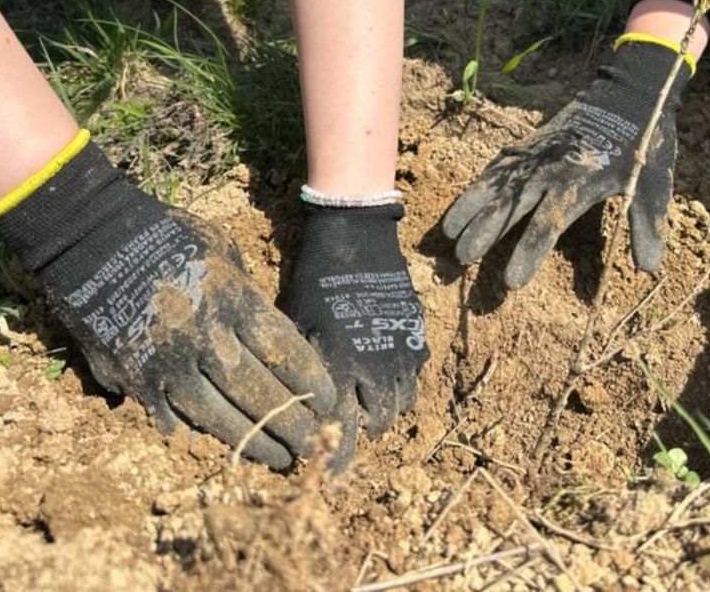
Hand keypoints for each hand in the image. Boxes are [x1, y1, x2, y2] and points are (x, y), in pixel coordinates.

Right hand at [0, 142, 336, 469]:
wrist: (90, 236)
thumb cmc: (164, 234)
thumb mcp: (221, 249)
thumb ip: (246, 294)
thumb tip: (264, 337)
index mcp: (232, 299)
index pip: (284, 351)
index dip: (311, 382)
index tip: (329, 403)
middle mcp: (205, 335)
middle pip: (259, 392)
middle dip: (292, 423)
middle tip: (314, 444)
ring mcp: (166, 360)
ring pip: (218, 415)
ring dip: (252, 440)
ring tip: (278, 457)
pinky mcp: (132, 375)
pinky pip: (169, 414)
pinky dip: (192, 430)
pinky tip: (217, 444)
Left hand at [283, 202, 428, 469]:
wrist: (356, 238)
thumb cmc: (314, 280)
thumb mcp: (295, 325)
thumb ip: (298, 372)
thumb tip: (292, 413)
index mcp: (341, 368)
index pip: (342, 432)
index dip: (334, 457)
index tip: (325, 471)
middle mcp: (376, 368)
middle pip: (377, 424)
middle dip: (360, 431)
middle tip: (342, 426)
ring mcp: (401, 353)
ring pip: (400, 404)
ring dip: (381, 409)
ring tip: (362, 399)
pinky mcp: (416, 338)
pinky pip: (413, 377)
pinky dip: (398, 384)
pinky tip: (379, 372)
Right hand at [443, 40, 692, 288]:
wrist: (629, 93)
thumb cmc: (644, 143)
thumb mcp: (655, 184)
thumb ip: (647, 225)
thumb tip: (647, 269)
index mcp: (579, 182)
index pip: (548, 224)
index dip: (529, 252)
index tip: (512, 282)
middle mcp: (549, 169)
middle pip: (510, 204)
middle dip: (485, 232)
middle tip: (461, 259)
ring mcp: (535, 156)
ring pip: (494, 184)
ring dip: (469, 209)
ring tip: (447, 235)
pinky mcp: (528, 146)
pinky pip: (496, 169)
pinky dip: (477, 187)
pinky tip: (463, 206)